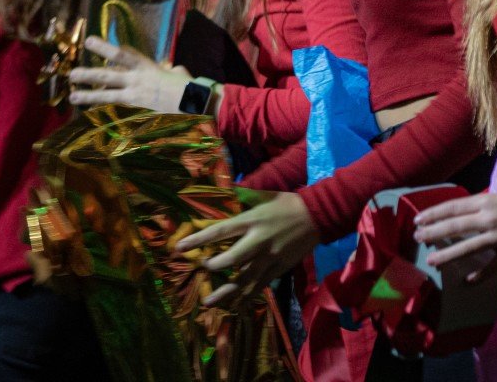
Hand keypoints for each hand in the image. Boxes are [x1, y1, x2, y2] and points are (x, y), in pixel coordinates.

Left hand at [67, 36, 191, 112]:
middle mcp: (138, 81)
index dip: (105, 48)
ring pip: (108, 95)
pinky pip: (118, 112)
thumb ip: (167, 69)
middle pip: (108, 75)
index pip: (123, 55)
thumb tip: (168, 68)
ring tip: (73, 96)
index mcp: (147, 67)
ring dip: (89, 96)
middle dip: (89, 73)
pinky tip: (90, 117)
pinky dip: (105, 114)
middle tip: (71, 72)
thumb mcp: (177, 72)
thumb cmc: (190, 87)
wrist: (198, 104)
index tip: (89, 41)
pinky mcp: (139, 113)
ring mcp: (137, 98)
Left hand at [173, 191, 318, 306]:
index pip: (220, 231)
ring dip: (226, 292)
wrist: (318, 216)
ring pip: (245, 279)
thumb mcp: (263, 196)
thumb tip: (224, 190)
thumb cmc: (287, 203)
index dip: (198, 239)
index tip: (179, 248)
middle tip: (203, 270)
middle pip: (233, 258)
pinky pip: (260, 286)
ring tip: (209, 302)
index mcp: (252, 220)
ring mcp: (270, 258)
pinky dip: (246, 296)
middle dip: (215, 267)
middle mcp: (259, 241)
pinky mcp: (279, 269)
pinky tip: (235, 305)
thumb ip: (243, 197)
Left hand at [413, 187, 496, 282]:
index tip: (417, 220)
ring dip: (449, 255)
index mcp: (484, 201)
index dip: (433, 213)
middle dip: (434, 232)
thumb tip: (454, 215)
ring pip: (470, 247)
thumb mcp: (495, 197)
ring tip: (432, 261)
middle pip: (456, 226)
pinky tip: (467, 282)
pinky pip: (493, 266)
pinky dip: (480, 275)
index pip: (453, 207)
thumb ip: (476, 207)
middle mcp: (489, 218)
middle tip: (417, 238)